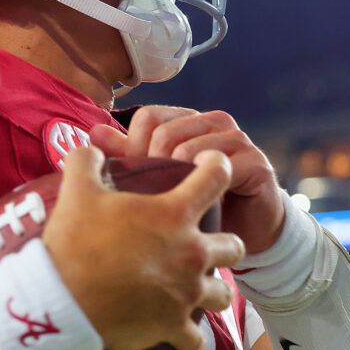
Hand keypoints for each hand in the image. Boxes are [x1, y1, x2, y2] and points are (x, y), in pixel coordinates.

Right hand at [42, 146, 245, 349]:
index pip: (217, 176)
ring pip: (224, 293)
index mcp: (174, 214)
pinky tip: (178, 329)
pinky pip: (196, 339)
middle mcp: (190, 252)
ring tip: (195, 286)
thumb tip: (90, 148)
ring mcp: (186, 293)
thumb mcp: (77, 190)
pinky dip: (189, 335)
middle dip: (224, 242)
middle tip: (201, 242)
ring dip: (212, 288)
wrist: (61, 299)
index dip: (217, 164)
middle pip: (235, 246)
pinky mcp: (173, 326)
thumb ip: (87, 161)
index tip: (210, 164)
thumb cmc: (74, 242)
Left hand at [90, 106, 285, 253]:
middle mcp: (212, 121)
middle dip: (151, 167)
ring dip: (173, 181)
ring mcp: (236, 138)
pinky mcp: (255, 161)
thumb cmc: (197, 203)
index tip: (133, 181)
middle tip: (150, 200)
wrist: (246, 231)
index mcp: (186, 119)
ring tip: (170, 206)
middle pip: (165, 131)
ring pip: (188, 148)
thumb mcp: (160, 179)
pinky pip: (219, 168)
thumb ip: (130, 154)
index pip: (148, 118)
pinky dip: (202, 189)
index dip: (134, 148)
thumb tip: (94, 133)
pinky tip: (195, 206)